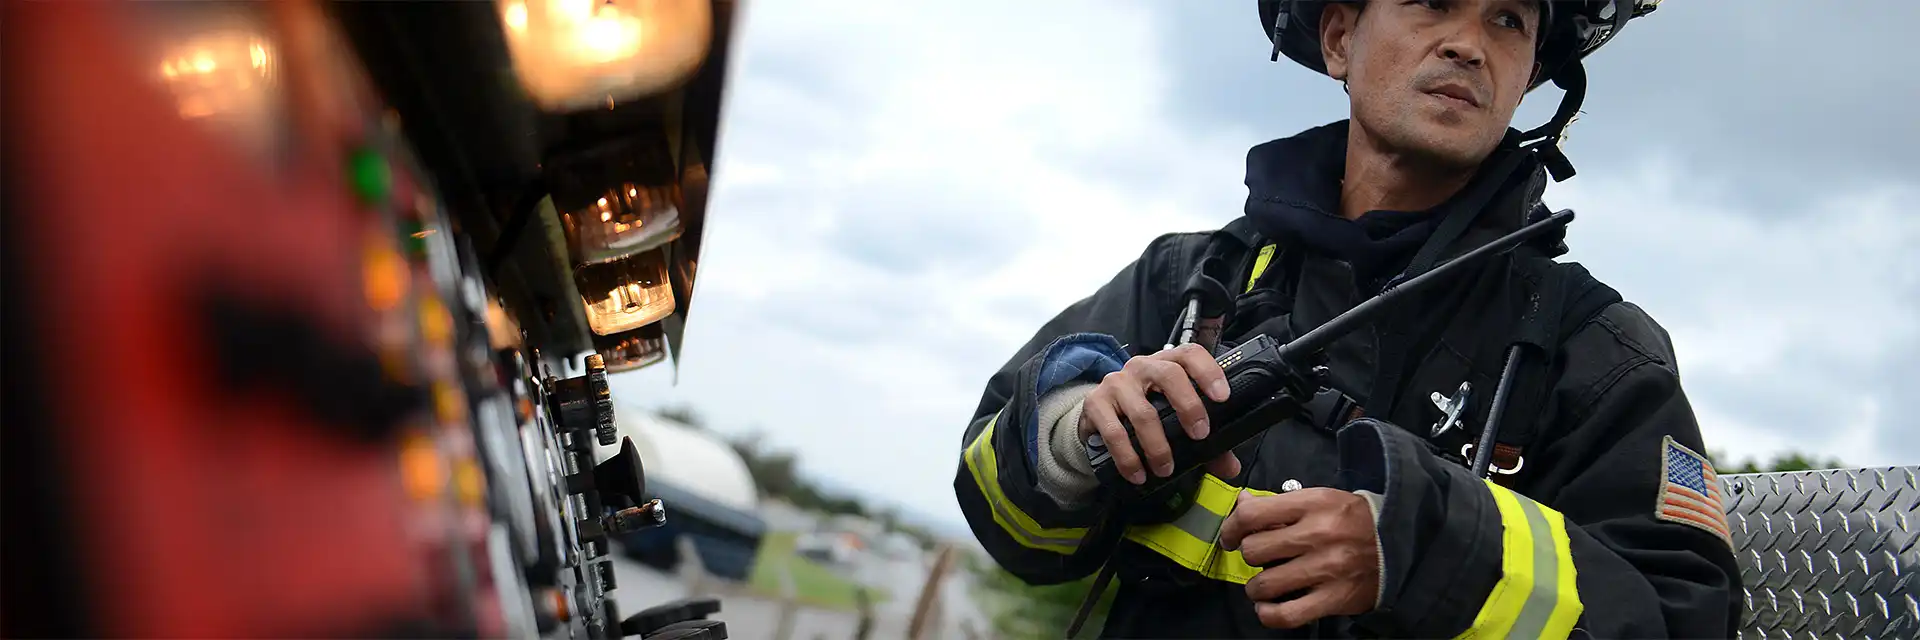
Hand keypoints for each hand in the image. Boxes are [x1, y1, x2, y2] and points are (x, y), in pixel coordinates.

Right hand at [1076, 343, 1240, 484]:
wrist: (1098, 417)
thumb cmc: (1145, 413)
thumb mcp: (1174, 421)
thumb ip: (1205, 443)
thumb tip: (1230, 468)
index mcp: (1167, 364)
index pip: (1190, 354)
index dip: (1208, 372)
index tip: (1222, 397)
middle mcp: (1142, 366)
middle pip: (1169, 375)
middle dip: (1188, 406)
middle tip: (1200, 435)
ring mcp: (1116, 382)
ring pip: (1143, 411)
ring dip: (1157, 446)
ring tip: (1166, 469)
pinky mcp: (1095, 403)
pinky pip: (1114, 432)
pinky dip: (1129, 458)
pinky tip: (1138, 474)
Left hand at [1218, 488, 1380, 628]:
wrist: (1401, 543)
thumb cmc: (1354, 520)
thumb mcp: (1320, 499)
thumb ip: (1279, 503)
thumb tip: (1242, 502)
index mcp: (1312, 504)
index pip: (1252, 515)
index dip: (1231, 527)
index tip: (1232, 535)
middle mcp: (1317, 535)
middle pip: (1253, 550)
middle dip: (1248, 555)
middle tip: (1256, 558)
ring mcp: (1325, 569)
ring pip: (1264, 584)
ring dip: (1256, 587)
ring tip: (1264, 584)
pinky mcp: (1334, 598)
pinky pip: (1286, 615)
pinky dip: (1268, 614)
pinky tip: (1268, 607)